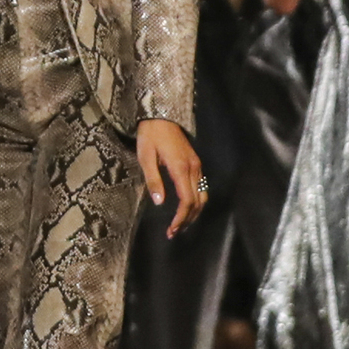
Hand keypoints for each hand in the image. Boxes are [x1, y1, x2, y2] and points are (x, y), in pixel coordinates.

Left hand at [137, 117, 204, 237]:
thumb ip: (153, 180)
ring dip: (194, 213)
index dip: (181, 218)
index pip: (187, 201)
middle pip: (198, 202)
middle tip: (174, 232)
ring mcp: (197, 166)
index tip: (172, 229)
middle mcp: (194, 169)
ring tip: (181, 224)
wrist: (161, 116)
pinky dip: (196, 202)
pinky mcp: (196, 163)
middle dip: (187, 220)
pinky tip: (186, 208)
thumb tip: (160, 203)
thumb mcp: (146, 157)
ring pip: (203, 196)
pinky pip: (201, 187)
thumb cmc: (150, 136)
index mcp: (181, 168)